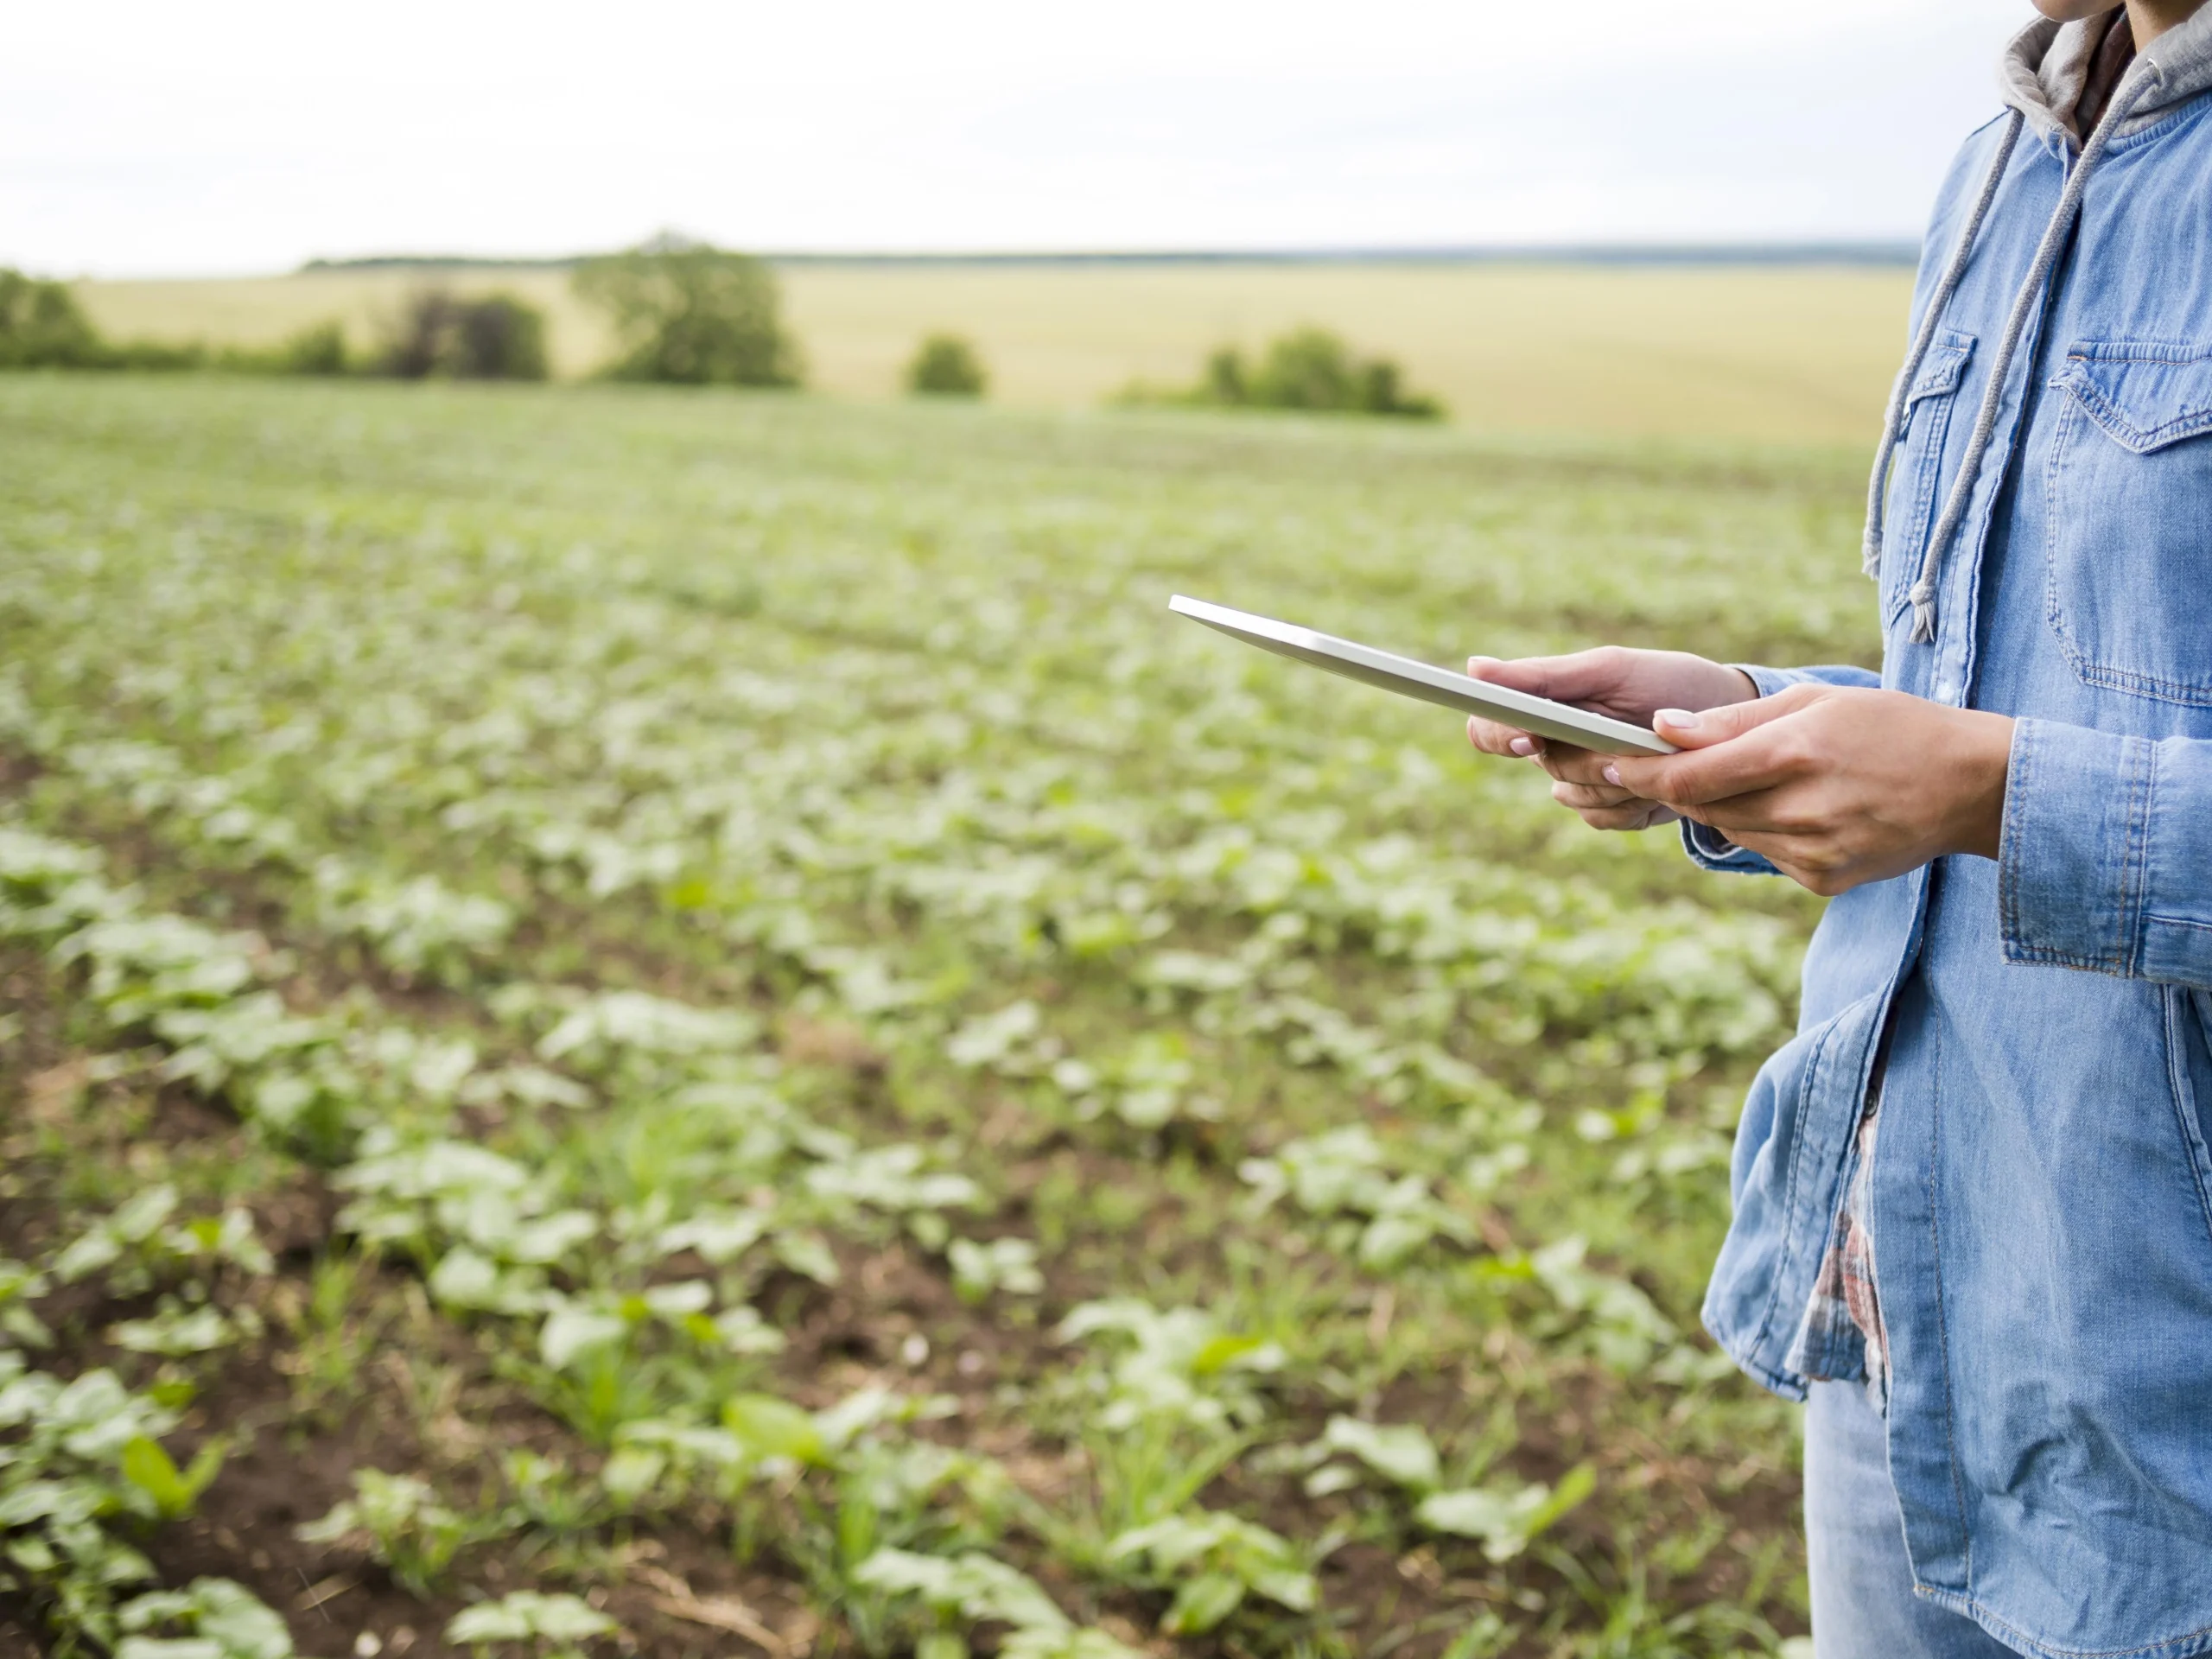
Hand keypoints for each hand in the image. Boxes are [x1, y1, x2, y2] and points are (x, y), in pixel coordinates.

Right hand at [1464, 648, 1756, 830]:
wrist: (1731, 724)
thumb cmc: (1668, 684)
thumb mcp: (1610, 670)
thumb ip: (1544, 676)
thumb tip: (1474, 668)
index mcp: (1545, 705)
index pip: (1489, 727)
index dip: (1501, 736)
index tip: (1530, 738)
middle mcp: (1554, 745)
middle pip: (1547, 766)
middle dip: (1592, 758)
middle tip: (1631, 746)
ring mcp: (1581, 780)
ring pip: (1575, 797)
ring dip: (1620, 781)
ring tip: (1657, 755)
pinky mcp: (1609, 810)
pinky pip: (1603, 819)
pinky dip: (1635, 803)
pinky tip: (1659, 782)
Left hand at [1608, 684, 2013, 895]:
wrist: (1972, 785)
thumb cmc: (1891, 728)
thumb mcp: (1816, 701)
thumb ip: (1734, 719)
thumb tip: (1662, 728)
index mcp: (1795, 753)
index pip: (1689, 775)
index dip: (1641, 771)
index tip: (1611, 762)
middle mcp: (1800, 808)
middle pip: (1703, 805)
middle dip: (1678, 786)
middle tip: (1663, 764)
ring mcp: (1812, 852)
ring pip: (1730, 831)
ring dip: (1723, 806)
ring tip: (1759, 777)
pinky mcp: (1822, 880)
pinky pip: (1765, 853)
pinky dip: (1763, 830)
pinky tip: (1798, 807)